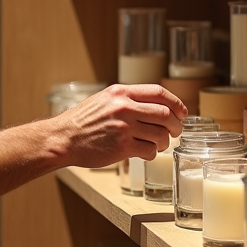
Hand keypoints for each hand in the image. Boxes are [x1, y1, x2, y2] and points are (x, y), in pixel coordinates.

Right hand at [55, 84, 186, 169]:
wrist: (63, 138)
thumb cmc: (83, 120)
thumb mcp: (104, 99)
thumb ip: (127, 99)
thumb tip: (158, 105)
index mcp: (121, 92)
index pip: (159, 93)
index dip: (177, 103)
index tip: (182, 113)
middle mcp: (124, 108)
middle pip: (166, 114)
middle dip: (176, 125)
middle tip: (175, 132)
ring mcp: (124, 128)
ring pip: (161, 135)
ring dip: (164, 142)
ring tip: (158, 144)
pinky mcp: (122, 147)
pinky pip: (150, 151)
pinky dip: (152, 153)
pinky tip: (145, 152)